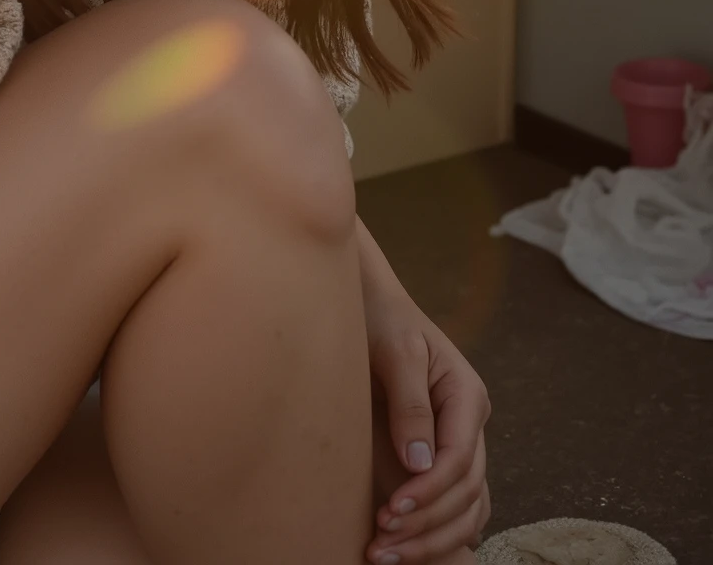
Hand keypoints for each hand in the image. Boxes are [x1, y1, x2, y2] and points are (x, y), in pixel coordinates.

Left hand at [361, 248, 490, 562]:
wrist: (369, 300)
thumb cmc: (381, 317)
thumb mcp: (395, 349)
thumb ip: (410, 402)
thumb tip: (420, 463)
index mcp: (466, 395)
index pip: (459, 460)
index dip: (429, 493)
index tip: (392, 512)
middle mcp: (470, 422)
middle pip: (466, 493)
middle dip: (427, 526)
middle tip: (382, 546)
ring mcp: (461, 438)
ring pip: (467, 507)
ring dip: (432, 538)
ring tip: (385, 553)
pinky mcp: (443, 450)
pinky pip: (458, 504)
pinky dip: (440, 531)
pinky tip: (411, 549)